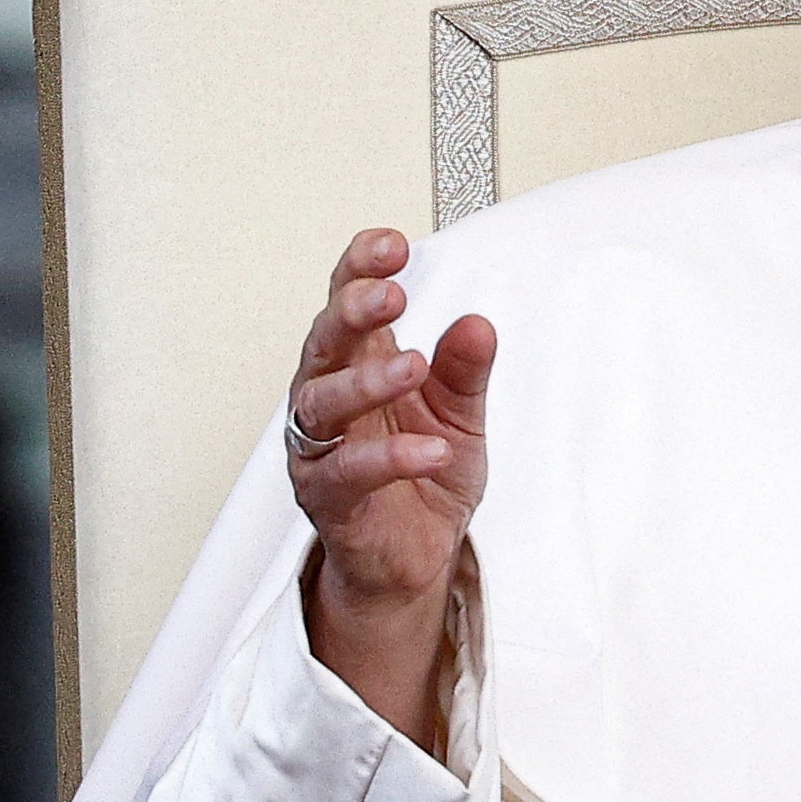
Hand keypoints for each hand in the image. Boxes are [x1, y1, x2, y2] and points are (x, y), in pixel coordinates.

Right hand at [288, 228, 494, 740]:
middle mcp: (330, 396)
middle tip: (391, 293)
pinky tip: (429, 449)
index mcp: (361, 363)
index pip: (347, 302)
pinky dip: (390, 459)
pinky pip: (349, 472)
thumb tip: (479, 323)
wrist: (414, 556)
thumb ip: (466, 371)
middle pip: (324, 340)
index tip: (391, 245)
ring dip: (366, 381)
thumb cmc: (425, 476)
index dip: (359, 268)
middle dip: (352, 310)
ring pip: (322, 402)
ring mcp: (322, 447)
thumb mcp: (461, 414)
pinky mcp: (327, 496)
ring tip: (412, 366)